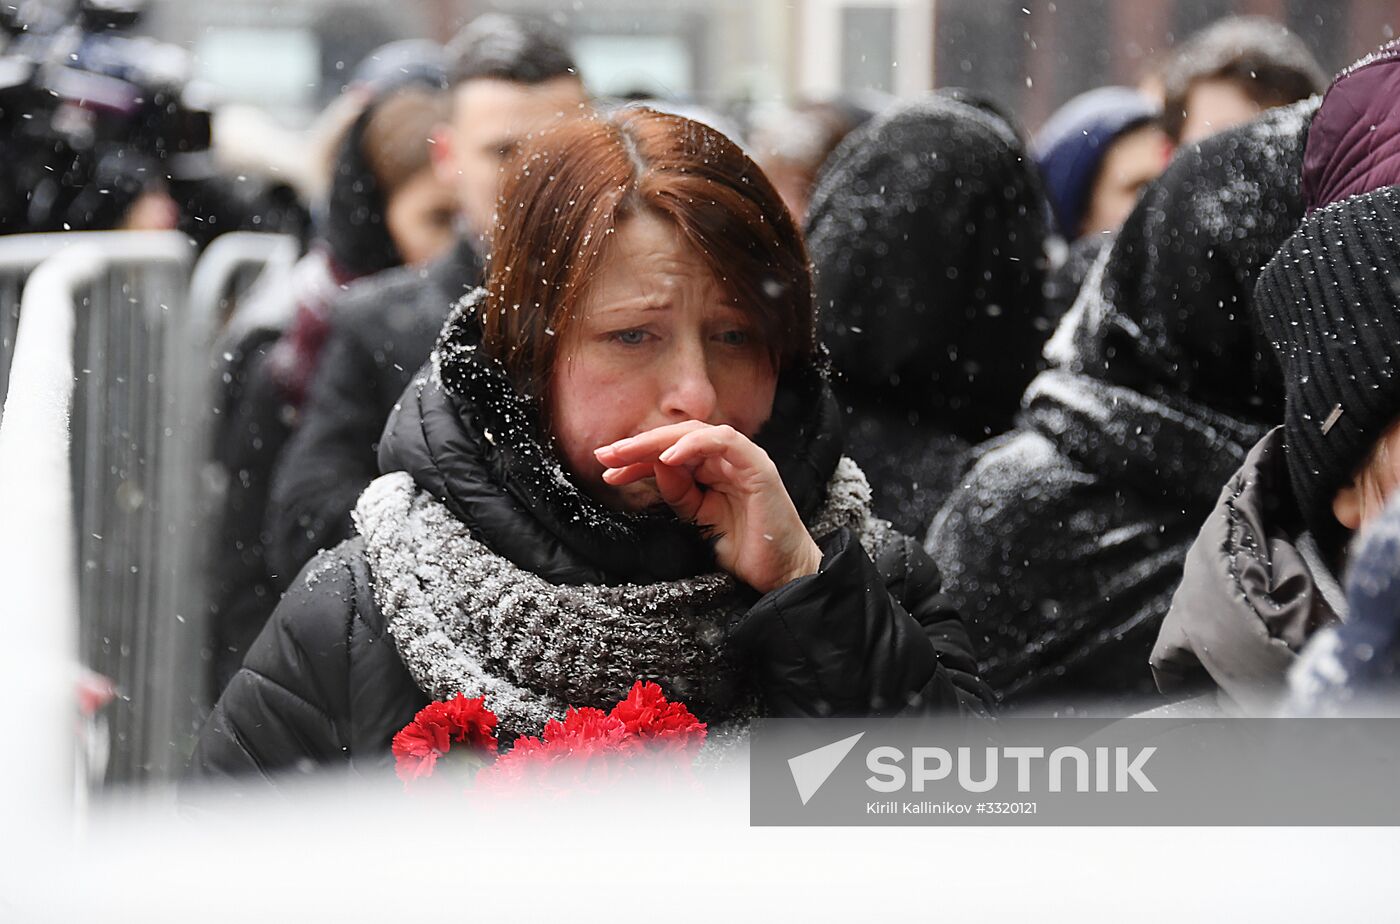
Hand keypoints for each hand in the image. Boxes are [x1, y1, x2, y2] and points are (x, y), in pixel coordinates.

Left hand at [594, 421, 822, 593]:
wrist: (781, 574)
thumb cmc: (744, 548)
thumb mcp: (698, 520)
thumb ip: (678, 494)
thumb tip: (653, 466)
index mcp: (712, 470)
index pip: (668, 454)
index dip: (636, 460)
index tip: (606, 470)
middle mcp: (727, 459)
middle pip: (676, 439)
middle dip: (638, 445)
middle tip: (605, 455)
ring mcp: (744, 460)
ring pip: (696, 433)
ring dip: (657, 441)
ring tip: (627, 454)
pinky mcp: (758, 467)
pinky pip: (724, 442)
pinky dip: (694, 444)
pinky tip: (667, 458)